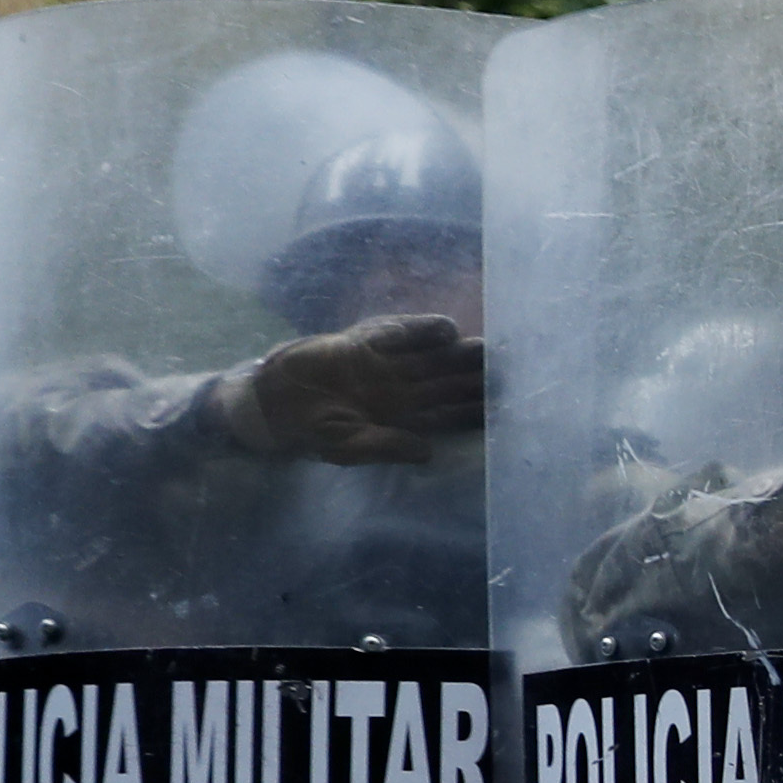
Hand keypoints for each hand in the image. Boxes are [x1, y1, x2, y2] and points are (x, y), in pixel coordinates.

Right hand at [217, 314, 481, 466]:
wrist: (273, 403)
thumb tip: (427, 453)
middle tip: (509, 369)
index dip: (475, 410)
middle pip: (446, 382)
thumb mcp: (347, 447)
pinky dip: (418, 330)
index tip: (504, 406)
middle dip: (475, 376)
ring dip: (456, 352)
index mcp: (403, 418)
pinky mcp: (362, 343)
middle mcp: (401, 389)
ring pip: (429, 357)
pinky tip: (445, 328)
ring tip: (485, 346)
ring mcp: (384, 364)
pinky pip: (396, 334)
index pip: (448, 414)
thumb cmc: (313, 431)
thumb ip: (386, 448)